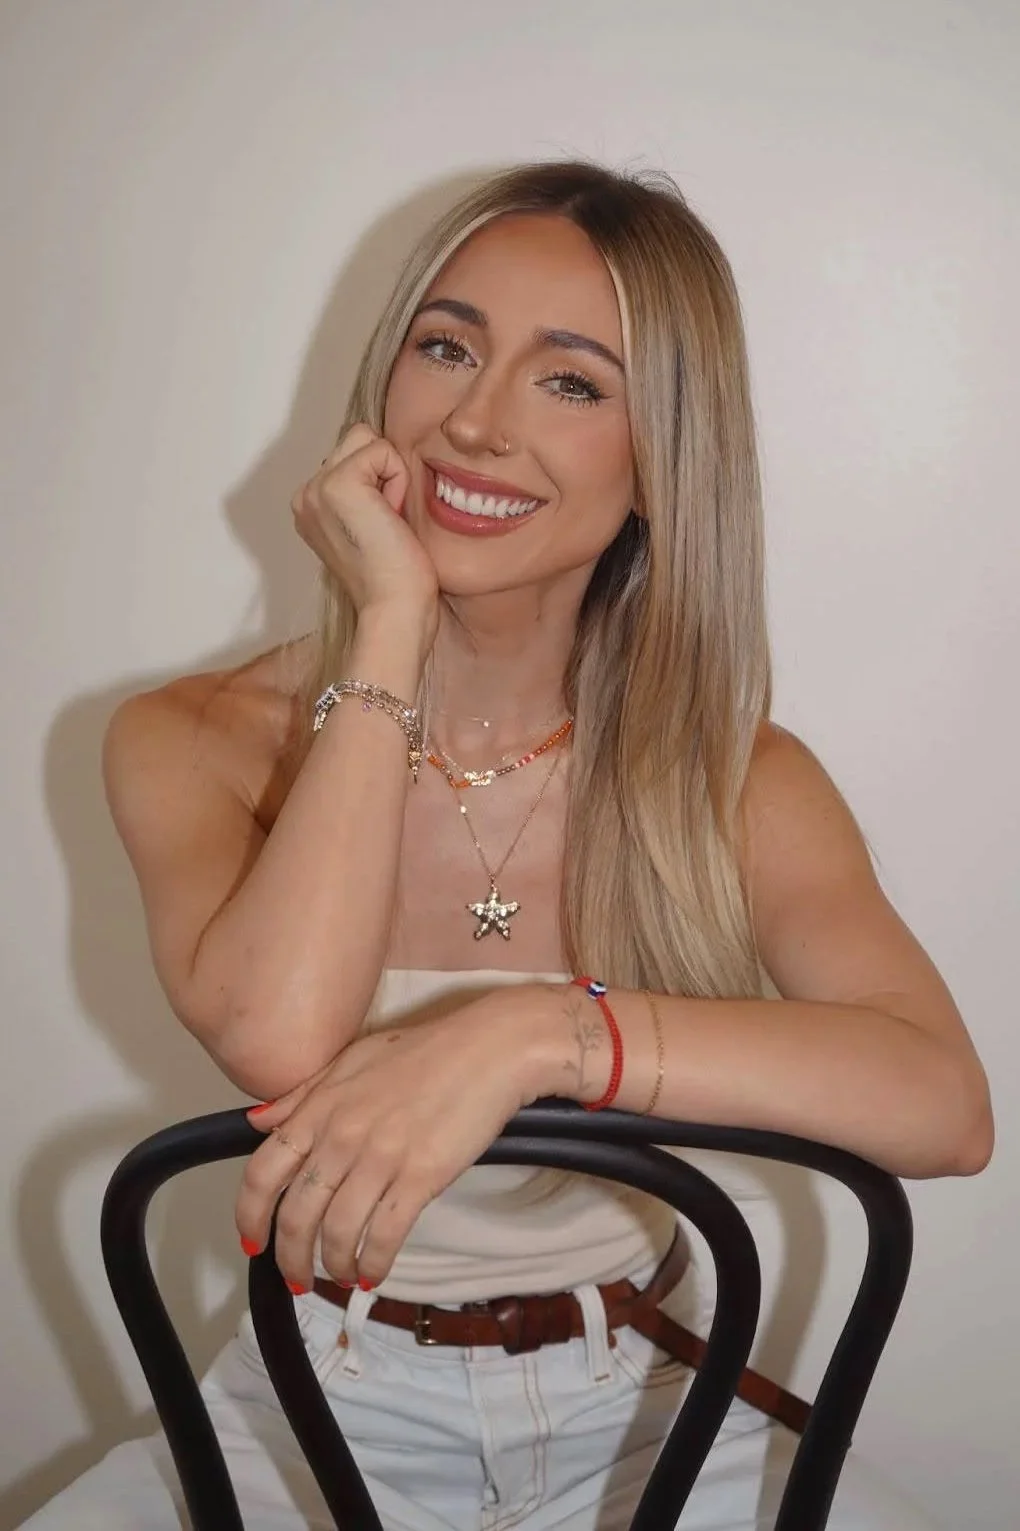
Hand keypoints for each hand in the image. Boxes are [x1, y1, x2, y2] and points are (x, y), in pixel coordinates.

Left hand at [235, 987, 555, 1291]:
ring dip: (334, 1266)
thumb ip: (303, 1094)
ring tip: (341, 1276)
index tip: (254, 1241)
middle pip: (296, 1214)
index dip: (250, 1215)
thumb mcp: (353, 1059)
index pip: (264, 1172)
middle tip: (297, 1277)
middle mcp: (343, 1135)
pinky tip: (374, 1274)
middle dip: (291, 1257)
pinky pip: (384, 1235)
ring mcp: (381, 1156)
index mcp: (321, 1106)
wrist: (489, 1048)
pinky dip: (373, 1264)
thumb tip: (258, 1122)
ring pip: (337, 1232)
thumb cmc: (426, 1051)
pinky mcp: (421, 1176)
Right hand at [292, 424, 438, 635]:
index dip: (380, 481)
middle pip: (357, 439)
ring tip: (388, 519)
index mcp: (311, 506)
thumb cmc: (395, 580)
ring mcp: (316, 489)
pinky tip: (391, 517)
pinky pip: (382, 450)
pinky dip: (397, 480)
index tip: (381, 527)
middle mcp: (305, 495)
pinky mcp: (337, 484)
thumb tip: (384, 460)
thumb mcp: (372, 525)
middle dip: (382, 472)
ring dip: (389, 474)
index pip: (351, 455)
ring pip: (366, 439)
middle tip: (387, 522)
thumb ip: (365, 492)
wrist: (394, 609)